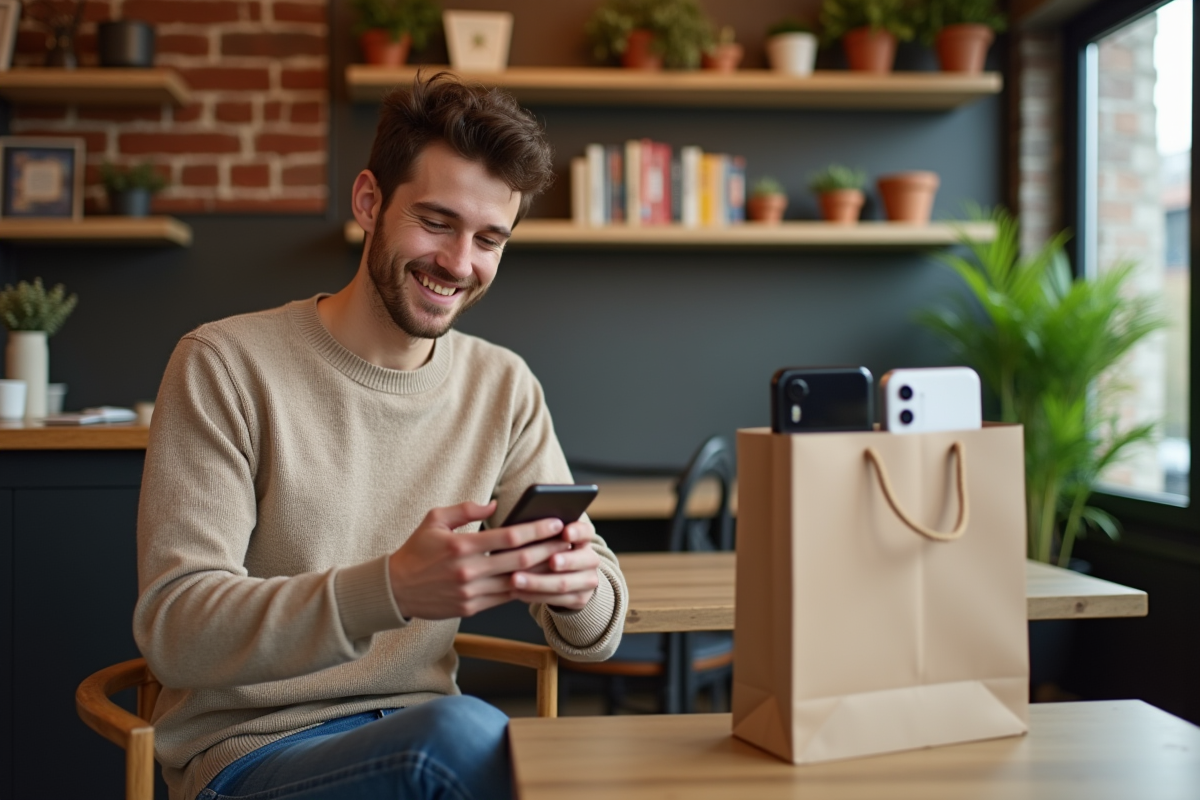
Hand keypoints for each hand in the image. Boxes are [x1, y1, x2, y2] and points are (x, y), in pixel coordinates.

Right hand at [388, 500, 571, 619]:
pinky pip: (505, 598)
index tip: (555, 522)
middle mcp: (468, 571)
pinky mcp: (471, 608)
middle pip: (519, 561)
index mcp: (461, 546)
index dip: (536, 530)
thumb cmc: (417, 550)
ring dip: (542, 572)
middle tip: (568, 540)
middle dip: (548, 550)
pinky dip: (525, 589)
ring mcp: (471, 593)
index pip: (508, 537)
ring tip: (562, 561)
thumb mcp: (434, 520)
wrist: (395, 589)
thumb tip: (495, 505)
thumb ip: (465, 510)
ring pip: (517, 582)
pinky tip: (541, 580)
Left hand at [509, 517, 600, 610]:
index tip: (565, 532)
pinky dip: (533, 596)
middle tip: (551, 561)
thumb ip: (542, 531)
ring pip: (564, 583)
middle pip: (581, 560)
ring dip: (537, 582)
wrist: (567, 575)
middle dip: (565, 561)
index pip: (586, 531)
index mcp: (584, 538)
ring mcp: (588, 580)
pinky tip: (515, 592)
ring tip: (515, 580)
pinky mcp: (579, 599)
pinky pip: (556, 599)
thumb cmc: (548, 548)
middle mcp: (591, 559)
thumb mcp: (550, 536)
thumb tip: (520, 525)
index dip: (577, 532)